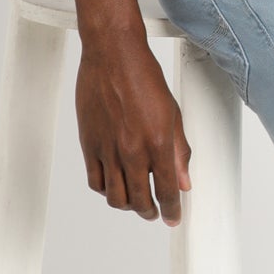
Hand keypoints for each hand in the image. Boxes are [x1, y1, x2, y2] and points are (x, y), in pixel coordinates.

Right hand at [75, 39, 191, 223]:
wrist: (113, 56)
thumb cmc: (143, 78)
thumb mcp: (172, 115)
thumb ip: (179, 151)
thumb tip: (183, 180)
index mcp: (157, 143)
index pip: (166, 191)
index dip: (172, 210)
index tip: (173, 217)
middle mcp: (132, 151)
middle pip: (140, 201)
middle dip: (150, 212)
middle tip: (155, 212)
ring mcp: (108, 150)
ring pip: (115, 197)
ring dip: (128, 205)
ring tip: (135, 202)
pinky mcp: (89, 145)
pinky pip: (95, 181)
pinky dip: (105, 190)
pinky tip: (114, 184)